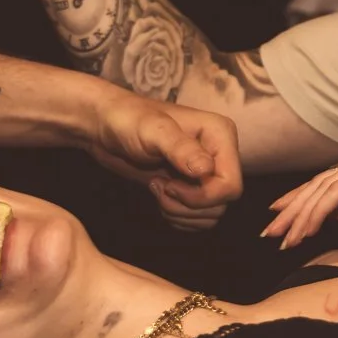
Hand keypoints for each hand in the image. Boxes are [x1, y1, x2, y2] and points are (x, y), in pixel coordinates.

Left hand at [82, 91, 242, 231]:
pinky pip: (198, 218)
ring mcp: (207, 172)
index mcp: (220, 135)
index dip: (202, 196)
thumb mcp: (152, 130)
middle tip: (159, 187)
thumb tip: (206, 170)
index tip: (170, 184)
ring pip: (211, 214)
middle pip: (222, 203)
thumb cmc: (127, 120)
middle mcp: (219, 154)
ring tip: (158, 189)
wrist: (107, 126)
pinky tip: (159, 195)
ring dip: (181, 212)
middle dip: (188, 206)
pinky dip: (178, 216)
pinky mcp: (192, 186)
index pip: (230, 185)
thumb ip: (179, 148)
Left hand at [262, 145, 337, 249]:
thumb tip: (328, 216)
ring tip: (282, 238)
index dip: (301, 203)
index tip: (280, 223)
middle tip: (268, 232)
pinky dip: (318, 212)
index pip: (330, 183)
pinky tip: (305, 231)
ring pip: (325, 187)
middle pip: (321, 182)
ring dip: (300, 214)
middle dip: (292, 208)